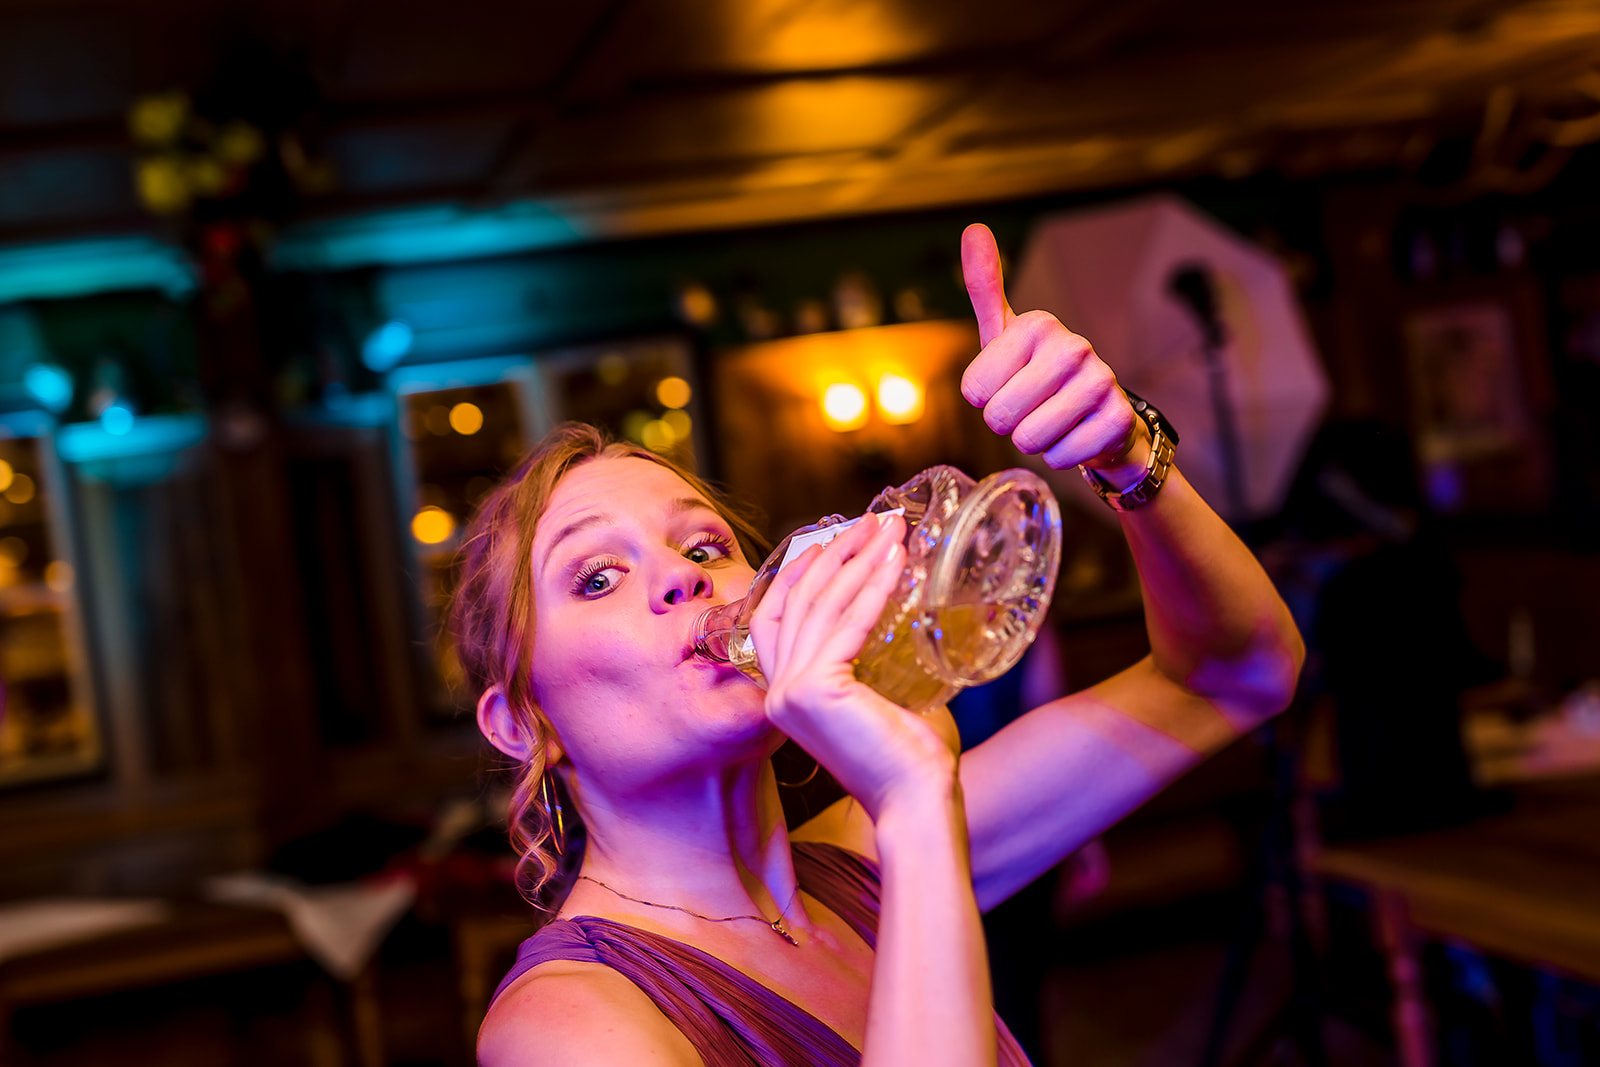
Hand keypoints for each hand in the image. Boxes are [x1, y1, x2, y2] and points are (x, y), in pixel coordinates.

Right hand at [747, 512, 955, 816]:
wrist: (919, 805)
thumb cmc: (911, 759)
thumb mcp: (886, 695)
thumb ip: (882, 661)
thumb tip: (912, 615)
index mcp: (784, 696)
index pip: (776, 616)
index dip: (802, 571)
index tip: (837, 537)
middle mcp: (777, 693)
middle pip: (798, 601)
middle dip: (837, 552)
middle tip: (874, 519)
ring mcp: (790, 692)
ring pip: (822, 606)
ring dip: (859, 560)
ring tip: (891, 528)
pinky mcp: (815, 691)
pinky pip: (848, 626)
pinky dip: (873, 588)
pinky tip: (896, 561)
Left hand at [961, 223, 1148, 483]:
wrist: (1100, 415)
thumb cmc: (1041, 374)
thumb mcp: (1006, 335)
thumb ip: (985, 287)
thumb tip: (975, 228)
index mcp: (1036, 325)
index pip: (974, 391)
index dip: (985, 400)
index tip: (1009, 385)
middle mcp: (1072, 345)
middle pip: (999, 417)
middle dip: (1008, 425)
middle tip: (1032, 409)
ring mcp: (1101, 380)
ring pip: (1029, 439)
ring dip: (1035, 442)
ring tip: (1053, 421)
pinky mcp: (1118, 418)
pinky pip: (1060, 457)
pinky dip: (1061, 457)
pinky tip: (1076, 435)